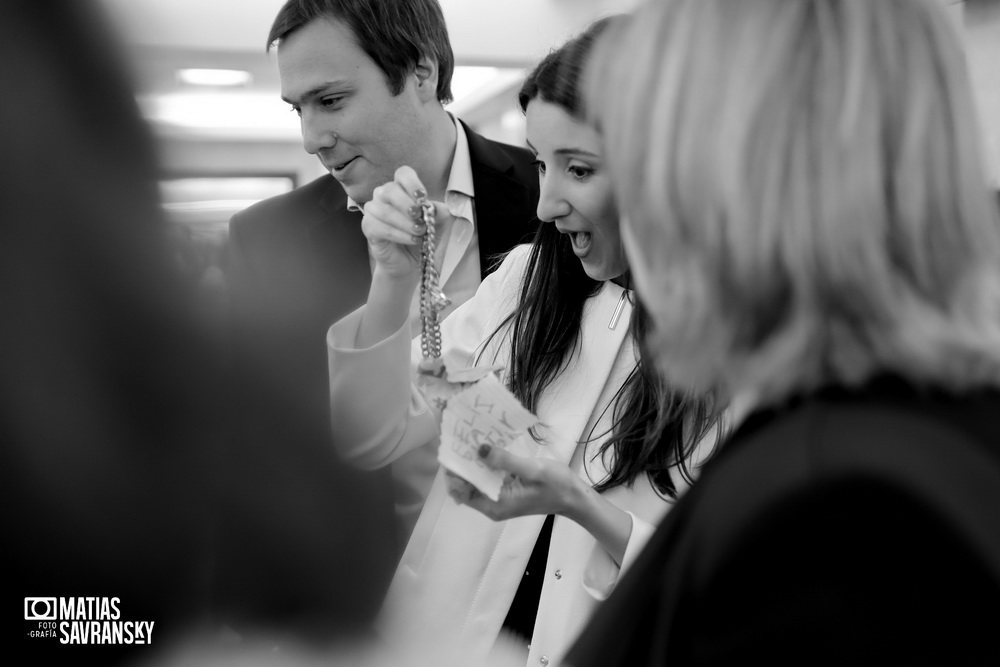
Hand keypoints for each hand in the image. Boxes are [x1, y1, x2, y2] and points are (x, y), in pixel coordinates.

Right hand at [361, 165, 453, 282]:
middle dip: (407, 204)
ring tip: (419, 233)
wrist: (411, 265)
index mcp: (403, 189)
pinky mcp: (368, 228)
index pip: (403, 174)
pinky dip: (397, 234)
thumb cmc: (423, 240)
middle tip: (420, 219)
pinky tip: (410, 240)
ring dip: (404, 222)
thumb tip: (435, 207)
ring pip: (383, 209)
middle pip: (390, 189)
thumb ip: (440, 213)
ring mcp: (374, 211)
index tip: (423, 198)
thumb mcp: (439, 226)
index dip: (412, 183)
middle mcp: (385, 196)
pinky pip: (377, 226)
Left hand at [446, 444, 585, 520]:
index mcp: (495, 504)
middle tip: (459, 436)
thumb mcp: (532, 470)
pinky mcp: (504, 493)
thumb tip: (478, 450)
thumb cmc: (556, 485)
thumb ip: (505, 461)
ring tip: (468, 437)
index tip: (451, 446)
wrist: (574, 498)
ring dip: (471, 462)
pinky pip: (487, 480)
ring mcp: (498, 501)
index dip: (454, 469)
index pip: (462, 489)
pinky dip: (483, 465)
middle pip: (465, 485)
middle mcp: (492, 506)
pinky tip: (484, 447)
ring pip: (475, 481)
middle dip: (461, 463)